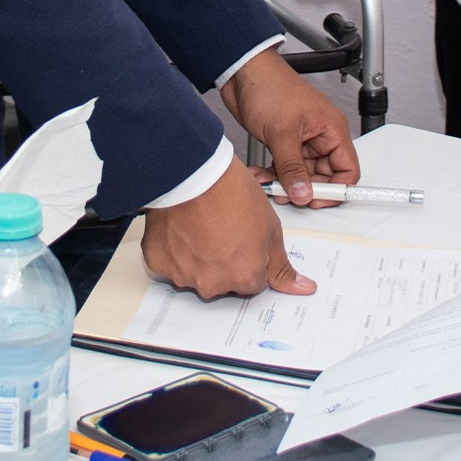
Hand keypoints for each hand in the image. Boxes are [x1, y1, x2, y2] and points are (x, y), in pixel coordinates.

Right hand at [141, 157, 312, 299]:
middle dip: (223, 259)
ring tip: (200, 223)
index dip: (250, 255)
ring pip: (194, 272)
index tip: (243, 236)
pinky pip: (169, 262)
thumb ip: (281, 265)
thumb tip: (302, 288)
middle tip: (221, 226)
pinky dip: (174, 249)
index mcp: (245, 277)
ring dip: (197, 254)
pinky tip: (181, 226)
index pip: (253, 279)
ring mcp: (184, 275)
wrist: (193, 173)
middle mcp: (214, 284)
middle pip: (223, 280)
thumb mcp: (271, 228)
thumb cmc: (231, 193)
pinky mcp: (159, 262)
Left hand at [220, 46, 359, 204]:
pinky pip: (285, 168)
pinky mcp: (284, 142)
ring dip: (284, 183)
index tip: (314, 199)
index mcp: (331, 129)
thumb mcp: (282, 132)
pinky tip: (260, 175)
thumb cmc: (269, 86)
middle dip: (304, 188)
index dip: (335, 189)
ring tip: (267, 183)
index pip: (347, 169)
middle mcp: (320, 136)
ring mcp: (301, 140)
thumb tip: (303, 194)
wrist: (241, 72)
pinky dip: (273, 175)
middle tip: (285, 194)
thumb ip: (292, 168)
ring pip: (301, 174)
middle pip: (323, 176)